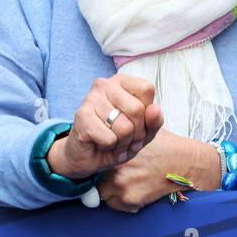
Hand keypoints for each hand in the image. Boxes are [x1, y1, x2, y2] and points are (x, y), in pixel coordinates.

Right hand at [47, 75, 163, 179]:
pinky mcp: (82, 115)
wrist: (88, 155)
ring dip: (122, 143)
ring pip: (125, 128)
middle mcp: (105, 84)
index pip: (147, 89)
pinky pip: (110, 138)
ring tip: (112, 141)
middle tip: (124, 138)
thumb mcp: (143, 132)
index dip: (147, 113)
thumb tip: (155, 109)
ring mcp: (91, 98)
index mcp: (122, 81)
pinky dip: (108, 147)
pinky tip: (100, 143)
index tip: (137, 123)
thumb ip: (154, 121)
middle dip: (136, 134)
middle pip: (138, 109)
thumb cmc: (117, 138)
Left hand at [96, 129, 218, 212]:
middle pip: (97, 178)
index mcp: (117, 152)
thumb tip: (109, 126)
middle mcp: (117, 172)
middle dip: (104, 176)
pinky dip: (123, 200)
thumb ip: (124, 131)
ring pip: (104, 193)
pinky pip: (117, 205)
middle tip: (118, 172)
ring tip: (128, 180)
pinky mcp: (132, 202)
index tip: (104, 162)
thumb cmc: (166, 147)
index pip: (96, 161)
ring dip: (111, 189)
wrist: (187, 164)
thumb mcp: (144, 131)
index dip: (100, 162)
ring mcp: (123, 189)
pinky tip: (136, 188)